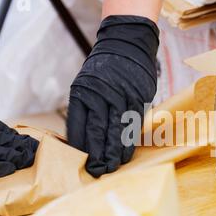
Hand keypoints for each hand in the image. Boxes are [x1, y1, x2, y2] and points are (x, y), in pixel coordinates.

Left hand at [67, 16, 158, 176]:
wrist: (127, 44)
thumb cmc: (104, 69)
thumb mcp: (86, 83)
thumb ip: (84, 108)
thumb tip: (82, 139)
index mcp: (83, 92)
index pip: (78, 126)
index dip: (80, 147)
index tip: (82, 162)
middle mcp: (101, 95)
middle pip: (97, 131)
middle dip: (97, 155)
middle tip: (97, 171)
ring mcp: (121, 96)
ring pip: (117, 131)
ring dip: (114, 152)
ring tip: (112, 167)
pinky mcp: (138, 98)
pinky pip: (132, 124)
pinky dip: (129, 141)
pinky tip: (126, 154)